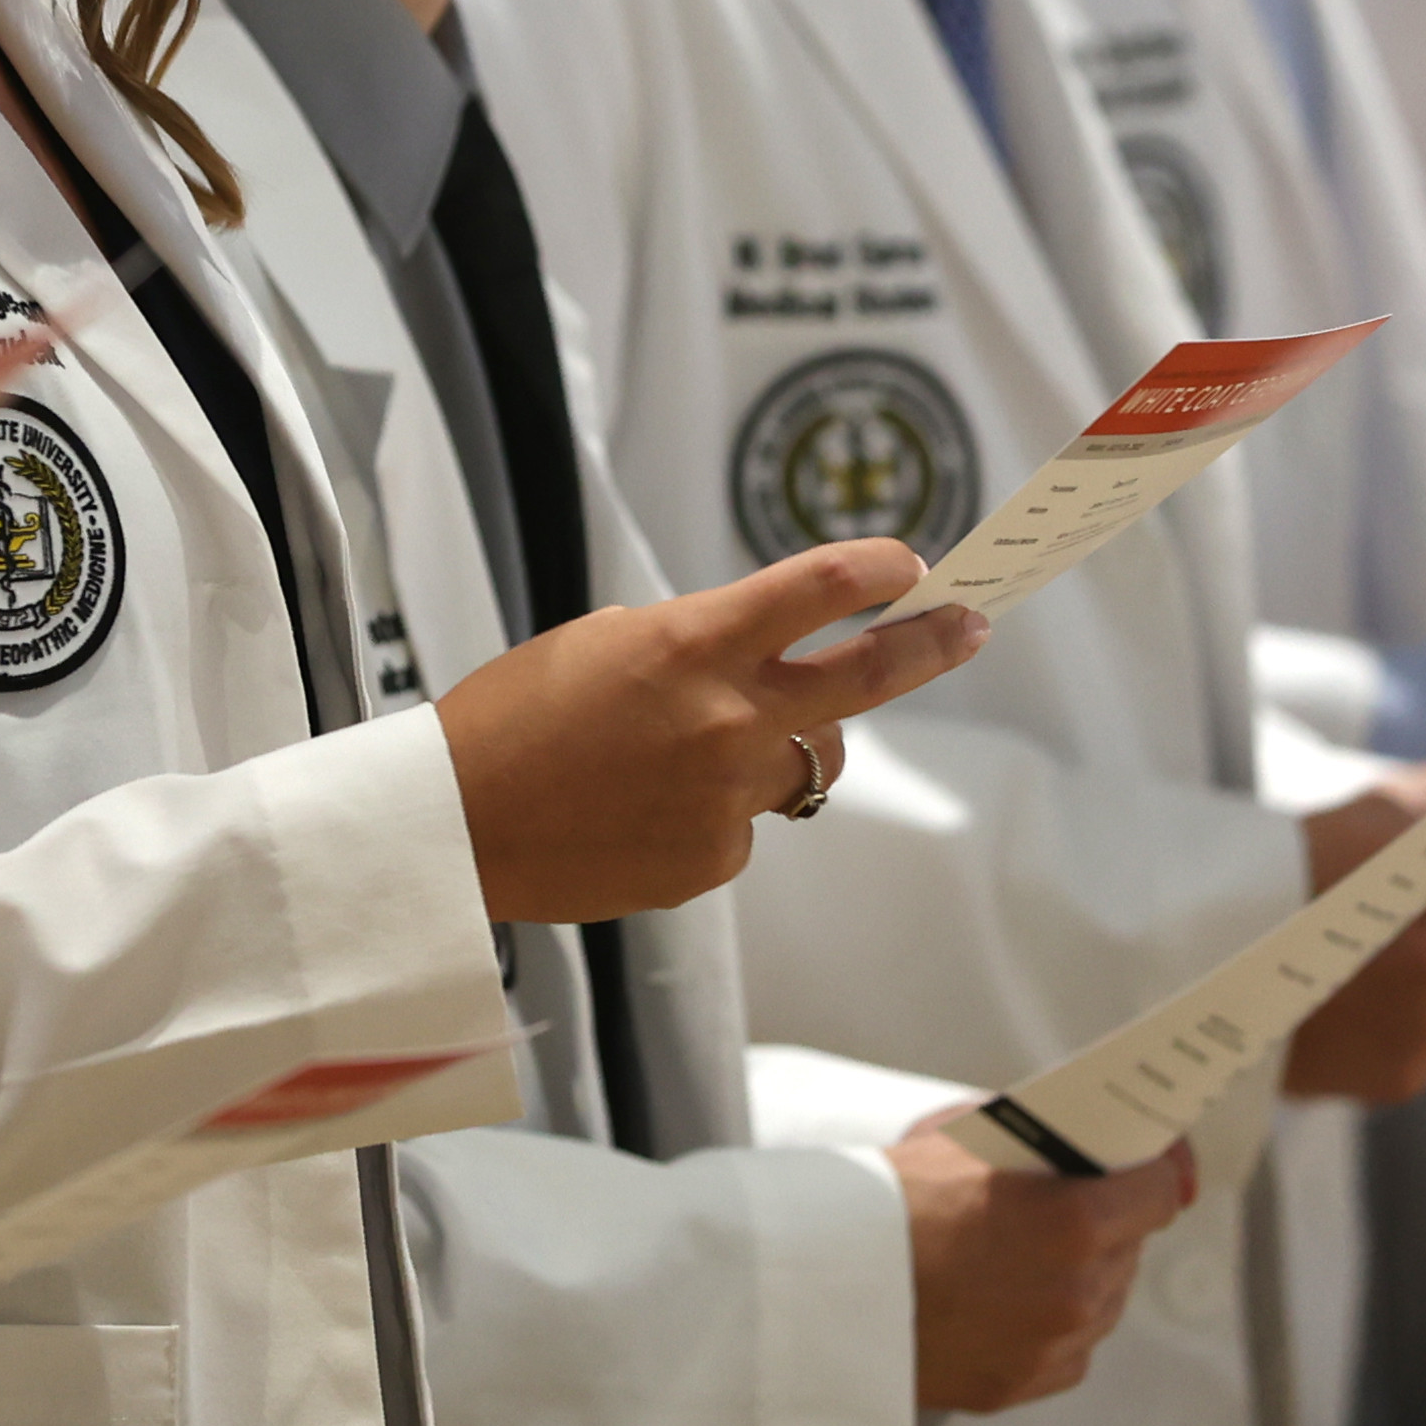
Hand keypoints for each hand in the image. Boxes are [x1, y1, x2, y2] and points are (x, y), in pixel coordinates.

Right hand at [437, 540, 971, 923]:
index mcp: (694, 643)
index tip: (910, 564)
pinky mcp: (712, 861)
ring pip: (804, 766)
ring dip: (782, 748)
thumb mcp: (605, 642)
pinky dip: (713, 812)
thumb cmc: (513, 716)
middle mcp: (728, 719)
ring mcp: (727, 797)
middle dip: (930, 645)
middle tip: (967, 628)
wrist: (458, 823)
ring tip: (695, 753)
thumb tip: (753, 662)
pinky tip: (643, 810)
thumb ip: (693, 645)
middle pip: (867, 676)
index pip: (820, 588)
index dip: (878, 569)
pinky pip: (744, 826)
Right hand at [887, 1116, 1191, 1411]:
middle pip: (1132, 1246)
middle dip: (1109, 1220)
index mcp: (1074, 1222)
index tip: (1149, 1162)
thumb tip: (1093, 1143)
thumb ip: (1044, 1138)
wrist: (825, 1285)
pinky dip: (1053, 1322)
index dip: (1155, 1170)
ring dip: (1084, 1272)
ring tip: (1026, 1247)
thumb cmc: (890, 1201)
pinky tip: (1008, 1295)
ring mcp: (1051, 1346)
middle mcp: (1076, 1291)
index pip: (1162, 1192)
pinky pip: (1070, 1347)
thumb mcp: (971, 1136)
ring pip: (1105, 1299)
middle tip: (1063, 1199)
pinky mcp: (1022, 1384)